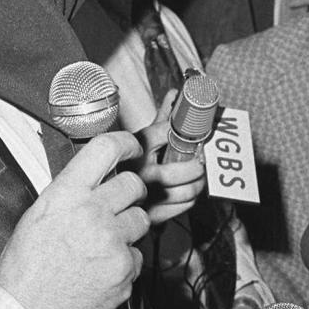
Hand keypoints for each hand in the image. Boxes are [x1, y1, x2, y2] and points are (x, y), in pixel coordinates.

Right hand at [0, 130, 148, 308]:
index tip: (133, 147)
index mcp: (67, 193)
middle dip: (130, 192)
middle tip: (117, 205)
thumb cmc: (26, 266)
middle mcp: (93, 213)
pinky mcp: (124, 271)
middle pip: (134, 183)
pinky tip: (103, 268)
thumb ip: (70, 191)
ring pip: (142, 218)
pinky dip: (125, 260)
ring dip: (129, 226)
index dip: (126, 143)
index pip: (106, 148)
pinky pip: (138, 254)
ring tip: (104, 241)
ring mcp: (112, 242)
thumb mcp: (39, 214)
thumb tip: (94, 176)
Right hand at [136, 91, 207, 224]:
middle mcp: (139, 170)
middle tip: (204, 158)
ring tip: (200, 174)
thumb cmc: (130, 163)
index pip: (168, 132)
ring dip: (199, 181)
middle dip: (200, 163)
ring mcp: (146, 195)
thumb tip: (176, 94)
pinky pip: (183, 206)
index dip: (188, 131)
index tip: (199, 133)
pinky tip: (188, 190)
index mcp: (135, 147)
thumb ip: (161, 119)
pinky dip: (191, 198)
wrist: (105, 197)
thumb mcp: (141, 139)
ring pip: (188, 190)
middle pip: (185, 167)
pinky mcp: (151, 215)